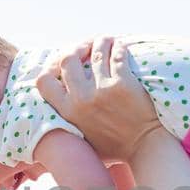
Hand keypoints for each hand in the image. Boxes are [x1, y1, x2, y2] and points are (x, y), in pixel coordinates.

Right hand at [34, 37, 163, 162]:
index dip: (51, 67)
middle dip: (77, 48)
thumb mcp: (81, 139)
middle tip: (87, 47)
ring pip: (95, 51)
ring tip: (106, 40)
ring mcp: (102, 90)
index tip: (64, 64)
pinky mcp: (123, 84)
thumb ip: (67, 122)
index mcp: (68, 112)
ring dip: (100, 41)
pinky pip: (117, 55)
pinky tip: (121, 46)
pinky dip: (118, 47)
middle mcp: (81, 99)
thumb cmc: (115, 146)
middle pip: (68, 58)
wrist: (145, 148)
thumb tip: (56, 105)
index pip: (43, 80)